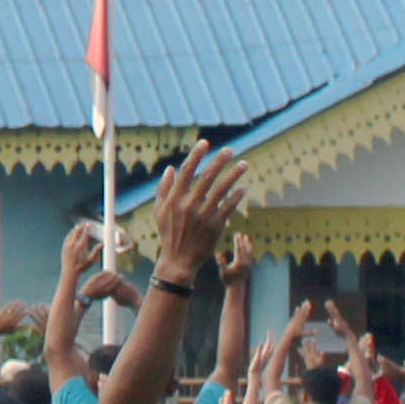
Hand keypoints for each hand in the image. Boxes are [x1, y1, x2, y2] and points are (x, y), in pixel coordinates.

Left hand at [61, 218, 103, 278]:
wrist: (70, 271)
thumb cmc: (82, 266)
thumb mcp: (91, 260)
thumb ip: (96, 251)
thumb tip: (103, 244)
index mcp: (81, 247)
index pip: (85, 234)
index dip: (87, 228)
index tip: (90, 224)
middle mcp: (73, 244)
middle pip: (77, 232)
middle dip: (82, 227)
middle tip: (85, 224)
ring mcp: (68, 245)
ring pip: (71, 234)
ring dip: (76, 229)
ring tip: (79, 226)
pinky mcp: (64, 247)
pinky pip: (67, 238)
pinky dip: (71, 234)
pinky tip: (72, 233)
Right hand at [143, 147, 249, 289]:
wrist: (178, 260)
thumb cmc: (168, 233)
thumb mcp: (159, 210)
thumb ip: (164, 188)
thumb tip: (172, 168)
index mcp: (174, 199)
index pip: (187, 171)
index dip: (196, 155)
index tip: (205, 143)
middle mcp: (189, 205)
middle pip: (207, 177)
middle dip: (220, 161)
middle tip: (230, 150)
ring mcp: (203, 215)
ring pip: (222, 190)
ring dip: (234, 175)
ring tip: (244, 165)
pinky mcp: (216, 226)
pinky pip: (229, 206)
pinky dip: (237, 195)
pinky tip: (244, 187)